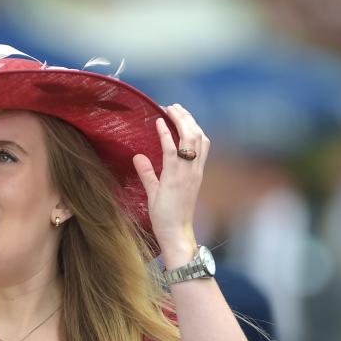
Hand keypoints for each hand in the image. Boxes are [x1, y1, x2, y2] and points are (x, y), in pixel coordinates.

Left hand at [133, 103, 208, 262]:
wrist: (175, 233)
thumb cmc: (168, 216)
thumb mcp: (157, 191)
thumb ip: (148, 173)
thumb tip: (138, 157)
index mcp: (195, 171)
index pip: (201, 141)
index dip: (192, 125)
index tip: (179, 114)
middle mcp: (194, 169)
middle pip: (197, 134)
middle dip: (186, 117)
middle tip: (173, 106)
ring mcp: (187, 173)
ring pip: (190, 138)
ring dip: (179, 120)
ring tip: (169, 109)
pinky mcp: (176, 178)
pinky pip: (173, 151)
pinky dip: (166, 134)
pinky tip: (159, 123)